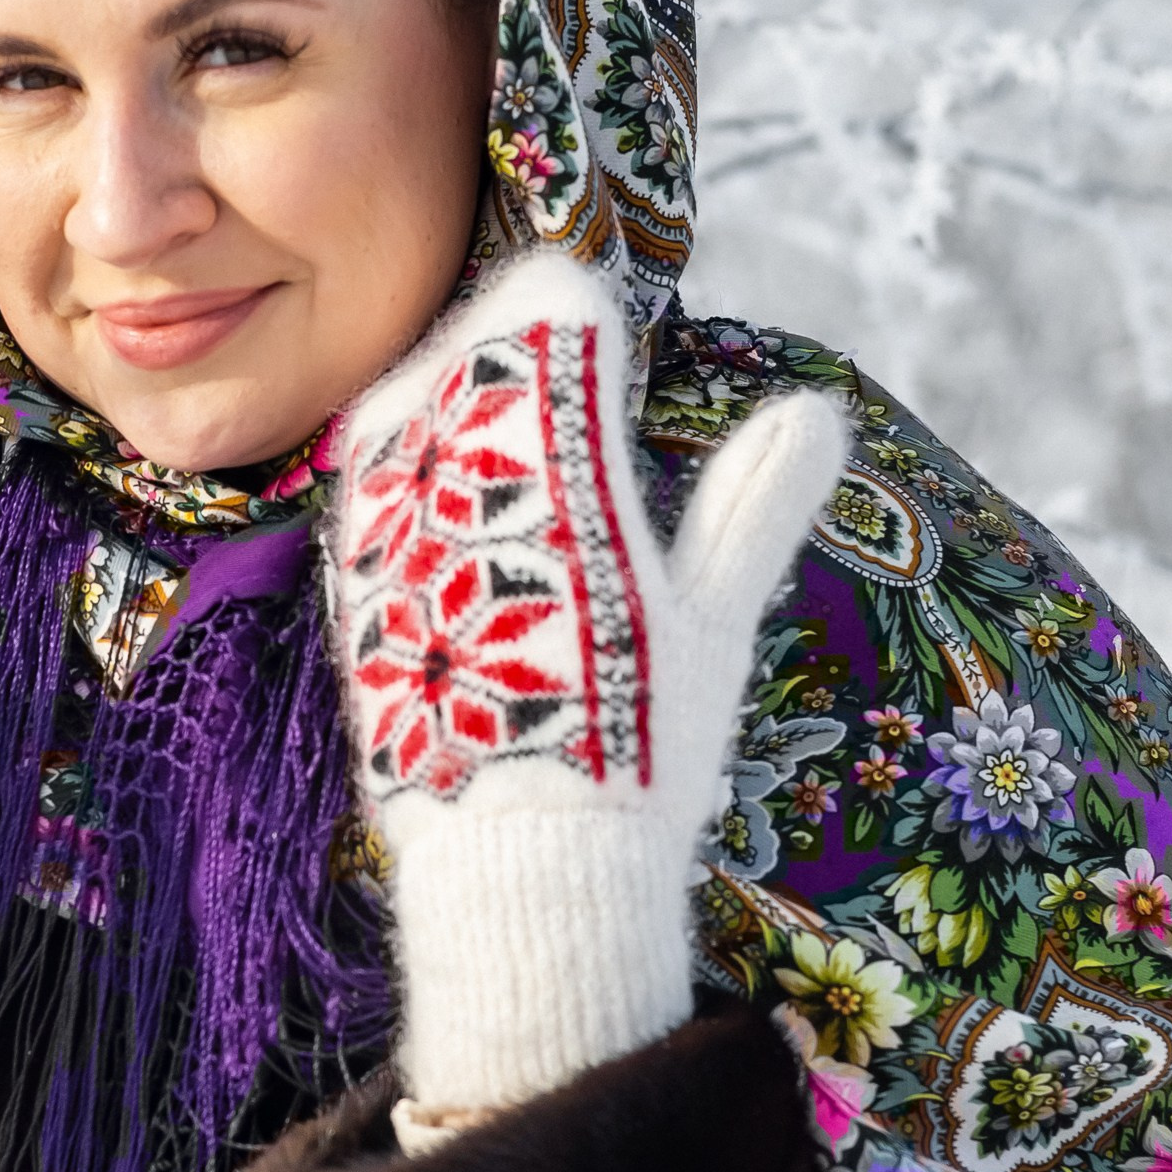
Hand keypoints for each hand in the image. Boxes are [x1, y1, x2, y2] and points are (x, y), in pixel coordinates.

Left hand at [334, 250, 846, 1122]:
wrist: (520, 866)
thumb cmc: (639, 748)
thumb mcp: (714, 623)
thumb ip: (754, 505)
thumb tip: (819, 412)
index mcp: (570, 477)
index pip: (552, 325)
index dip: (572, 306)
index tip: (592, 310)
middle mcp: (468, 490)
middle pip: (472, 354)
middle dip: (510, 339)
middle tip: (543, 337)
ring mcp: (397, 536)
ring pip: (408, 407)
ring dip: (449, 388)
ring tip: (493, 401)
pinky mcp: (353, 588)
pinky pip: (362, 484)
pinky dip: (399, 458)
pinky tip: (431, 474)